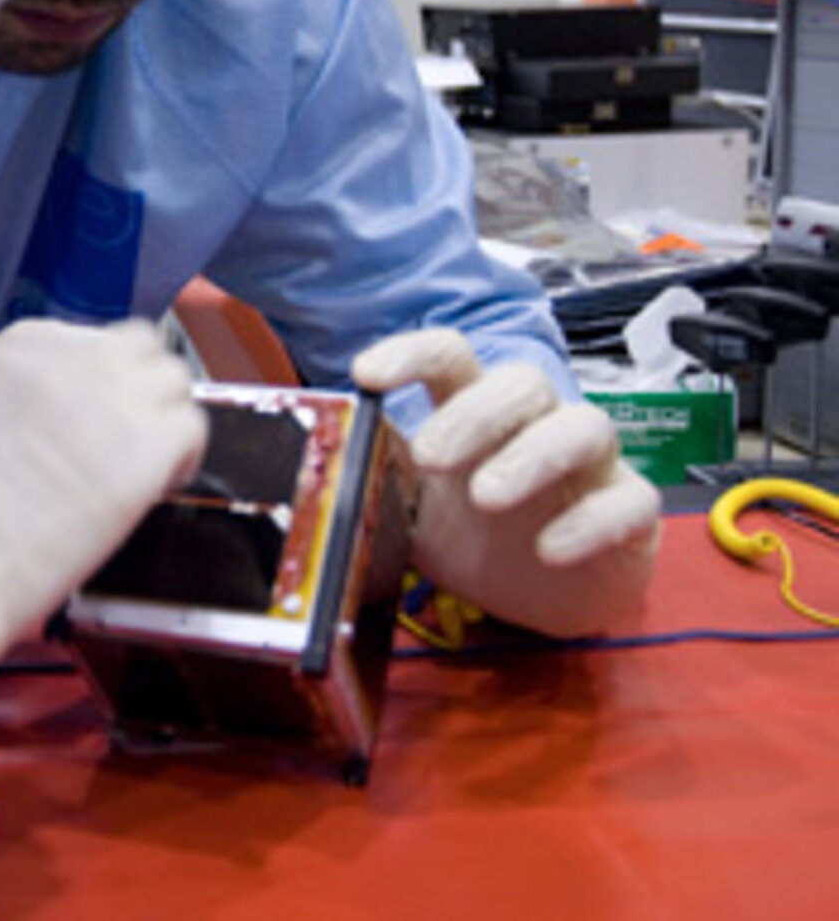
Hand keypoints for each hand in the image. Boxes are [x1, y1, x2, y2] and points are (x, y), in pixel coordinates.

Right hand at [0, 319, 207, 697]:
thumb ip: (23, 397)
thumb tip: (70, 410)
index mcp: (21, 347)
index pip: (94, 340)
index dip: (104, 382)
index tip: (101, 414)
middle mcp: (69, 358)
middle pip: (142, 350)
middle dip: (141, 390)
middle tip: (132, 436)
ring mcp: (110, 398)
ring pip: (175, 382)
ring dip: (163, 419)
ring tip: (146, 465)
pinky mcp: (142, 448)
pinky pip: (191, 431)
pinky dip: (181, 459)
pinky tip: (153, 489)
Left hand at [352, 329, 660, 636]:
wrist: (534, 600)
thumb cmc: (472, 536)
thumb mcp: (411, 508)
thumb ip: (379, 475)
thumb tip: (325, 452)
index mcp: (474, 411)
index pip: (451, 356)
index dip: (411, 354)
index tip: (366, 373)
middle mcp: (535, 425)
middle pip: (522, 381)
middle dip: (475, 413)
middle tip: (430, 456)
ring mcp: (589, 466)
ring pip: (585, 425)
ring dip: (533, 457)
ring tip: (486, 497)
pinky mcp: (627, 514)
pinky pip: (629, 501)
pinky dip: (591, 523)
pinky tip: (550, 550)